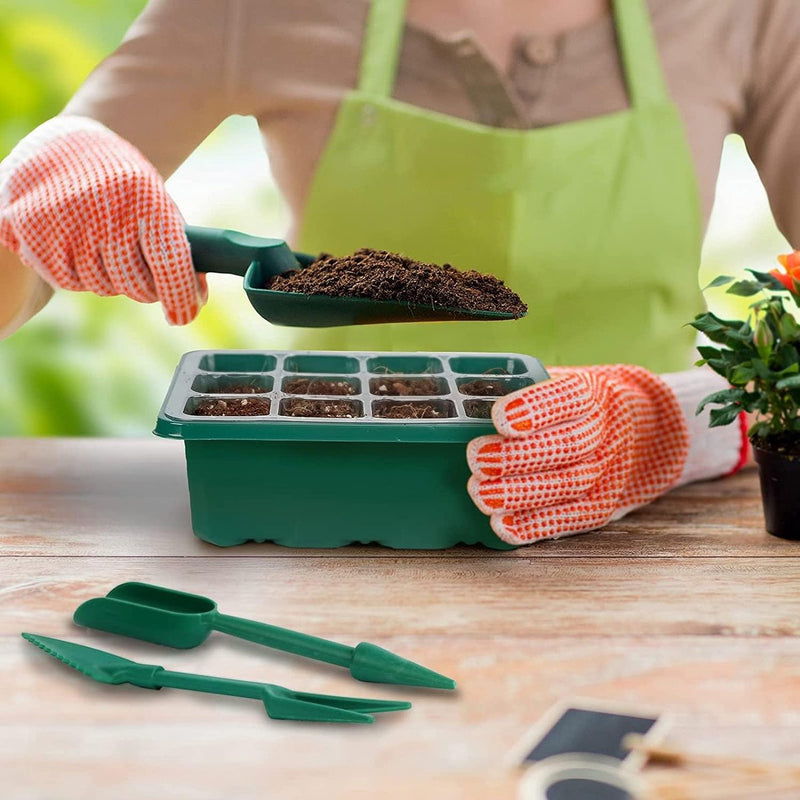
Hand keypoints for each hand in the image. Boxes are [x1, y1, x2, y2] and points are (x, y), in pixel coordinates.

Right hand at [0, 116, 204, 324]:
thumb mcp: (156, 200)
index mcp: (144, 195)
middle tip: (145, 278)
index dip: (180, 296)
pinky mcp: (28, 231)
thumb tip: (194, 297)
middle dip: (146, 289)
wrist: (62, 146)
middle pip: (134, 282)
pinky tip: (76, 244)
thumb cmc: (123, 185)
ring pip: (100, 285)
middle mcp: (102, 207)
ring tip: (104, 245)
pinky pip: (67, 280)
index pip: (169, 260)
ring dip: (110, 279)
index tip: (183, 316)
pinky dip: (78, 273)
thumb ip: (176, 245)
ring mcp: (62, 220)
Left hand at [467, 365, 689, 543]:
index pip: (568, 398)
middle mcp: (603, 431)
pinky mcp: (601, 505)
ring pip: (569, 484)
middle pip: (567, 446)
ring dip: (521, 493)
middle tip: (476, 458)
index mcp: (588, 392)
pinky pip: (571, 518)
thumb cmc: (565, 407)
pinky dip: (535, 525)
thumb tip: (457, 402)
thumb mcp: (549, 383)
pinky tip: (502, 525)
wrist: (633, 431)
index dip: (535, 409)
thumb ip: (512, 390)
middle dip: (518, 456)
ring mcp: (606, 470)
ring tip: (480, 493)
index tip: (498, 418)